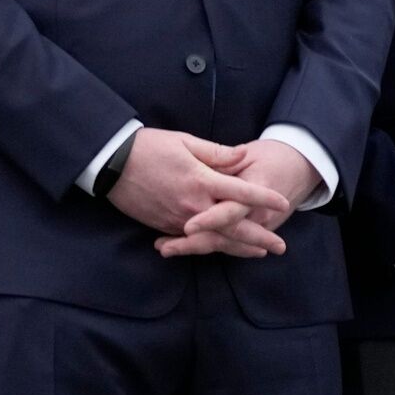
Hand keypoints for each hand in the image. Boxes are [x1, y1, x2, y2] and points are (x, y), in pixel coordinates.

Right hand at [106, 129, 292, 256]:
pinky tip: (223, 248)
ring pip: (217, 239)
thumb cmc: (148, 147)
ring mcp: (180, 219)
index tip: (283, 202)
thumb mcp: (184, 141)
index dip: (265, 198)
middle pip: (235, 226)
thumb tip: (243, 156)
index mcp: (202, 180)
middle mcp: (194, 205)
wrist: (111, 163)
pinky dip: (213, 246)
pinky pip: (194, 241)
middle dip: (260, 237)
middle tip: (280, 246)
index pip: (242, 193)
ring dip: (240, 247)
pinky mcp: (166, 225)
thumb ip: (217, 153)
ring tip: (259, 253)